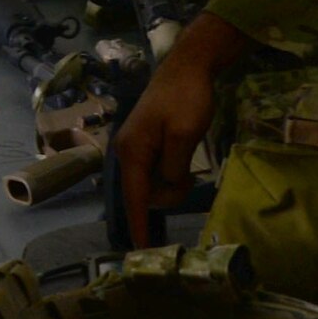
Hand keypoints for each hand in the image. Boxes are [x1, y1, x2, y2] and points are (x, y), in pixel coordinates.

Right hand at [113, 11, 246, 246]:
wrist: (188, 66)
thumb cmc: (186, 98)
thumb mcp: (184, 136)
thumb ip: (173, 169)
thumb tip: (167, 188)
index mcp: (132, 152)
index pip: (134, 199)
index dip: (139, 226)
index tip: (142, 252)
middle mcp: (126, 151)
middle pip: (144, 193)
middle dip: (167, 194)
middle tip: (190, 177)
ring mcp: (135, 146)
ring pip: (151, 183)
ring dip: (171, 181)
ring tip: (189, 162)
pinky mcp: (145, 141)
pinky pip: (154, 170)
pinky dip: (170, 171)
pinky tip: (183, 157)